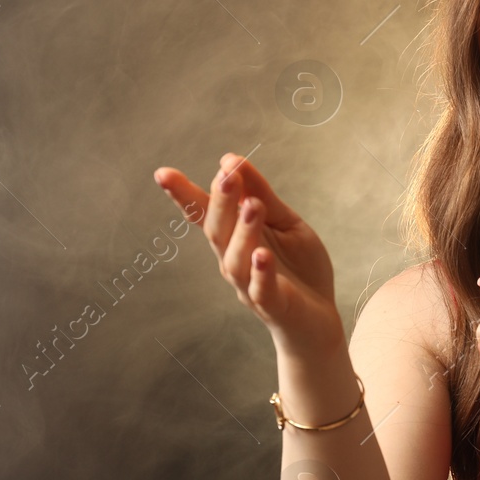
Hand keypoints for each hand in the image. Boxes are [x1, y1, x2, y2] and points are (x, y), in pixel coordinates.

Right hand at [153, 154, 339, 348]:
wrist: (317, 319)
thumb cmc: (298, 267)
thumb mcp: (285, 222)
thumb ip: (262, 194)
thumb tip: (233, 160)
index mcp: (234, 237)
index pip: (205, 213)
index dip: (184, 195)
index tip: (162, 174)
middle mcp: (233, 260)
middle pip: (218, 231)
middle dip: (220, 203)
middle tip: (227, 176)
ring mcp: (249, 285)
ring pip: (236, 258)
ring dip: (242, 231)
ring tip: (252, 206)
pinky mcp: (272, 304)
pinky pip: (261, 289)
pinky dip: (260, 272)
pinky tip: (261, 256)